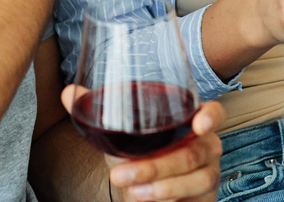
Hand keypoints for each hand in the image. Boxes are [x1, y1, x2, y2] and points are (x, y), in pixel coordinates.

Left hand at [60, 86, 223, 201]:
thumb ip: (96, 109)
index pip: (214, 113)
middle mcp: (206, 145)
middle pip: (192, 152)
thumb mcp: (120, 133)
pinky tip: (148, 199)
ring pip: (194, 178)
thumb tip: (69, 92)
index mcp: (190, 120)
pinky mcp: (206, 197)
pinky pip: (194, 199)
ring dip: (161, 186)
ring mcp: (209, 172)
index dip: (212, 117)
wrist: (148, 186)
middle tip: (120, 174)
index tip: (198, 124)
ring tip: (132, 191)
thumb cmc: (142, 151)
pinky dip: (170, 198)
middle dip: (156, 165)